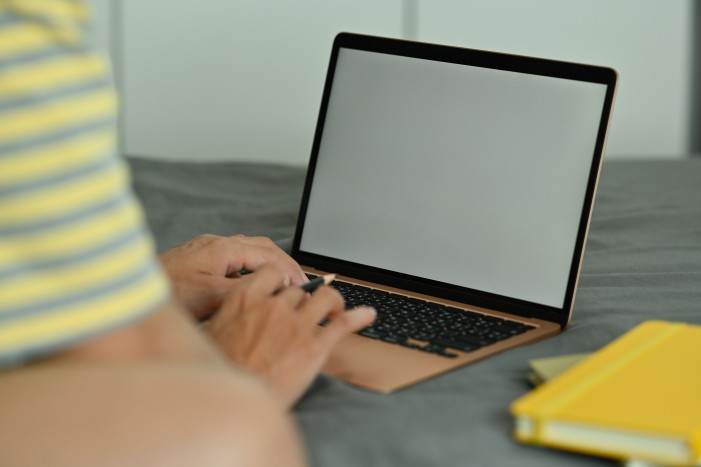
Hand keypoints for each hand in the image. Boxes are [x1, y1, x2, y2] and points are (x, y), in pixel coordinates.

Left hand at [160, 234, 307, 319]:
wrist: (129, 292)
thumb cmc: (166, 294)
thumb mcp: (211, 296)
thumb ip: (245, 289)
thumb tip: (273, 287)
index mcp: (224, 248)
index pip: (269, 254)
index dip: (290, 270)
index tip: (303, 286)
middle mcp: (216, 244)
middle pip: (262, 248)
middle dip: (284, 264)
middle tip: (299, 284)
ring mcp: (206, 250)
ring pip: (248, 252)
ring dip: (268, 265)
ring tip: (281, 284)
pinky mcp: (198, 260)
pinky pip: (234, 259)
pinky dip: (251, 269)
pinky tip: (251, 285)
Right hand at [206, 266, 375, 407]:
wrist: (233, 404)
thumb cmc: (220, 373)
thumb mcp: (212, 334)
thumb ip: (228, 315)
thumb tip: (232, 312)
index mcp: (246, 300)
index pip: (272, 273)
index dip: (283, 280)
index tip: (286, 287)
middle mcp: (273, 306)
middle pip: (298, 290)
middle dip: (303, 301)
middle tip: (305, 313)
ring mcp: (297, 324)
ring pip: (325, 297)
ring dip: (331, 303)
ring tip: (333, 310)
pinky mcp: (316, 345)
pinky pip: (343, 323)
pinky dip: (359, 316)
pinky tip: (367, 315)